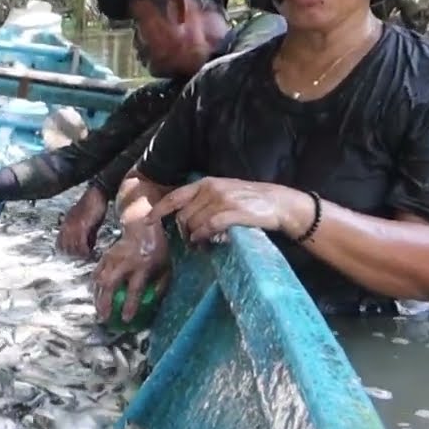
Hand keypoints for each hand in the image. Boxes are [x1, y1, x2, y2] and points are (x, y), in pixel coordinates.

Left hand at [57, 186, 107, 258]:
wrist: (97, 194)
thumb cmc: (93, 207)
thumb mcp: (86, 223)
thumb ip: (85, 235)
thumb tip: (87, 248)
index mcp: (65, 225)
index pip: (59, 244)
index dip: (66, 252)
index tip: (75, 257)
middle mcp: (66, 226)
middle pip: (63, 247)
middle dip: (72, 255)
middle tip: (82, 258)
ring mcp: (73, 226)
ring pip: (70, 247)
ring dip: (79, 254)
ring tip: (87, 256)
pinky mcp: (82, 225)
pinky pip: (80, 242)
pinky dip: (85, 250)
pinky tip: (90, 252)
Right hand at [92, 224, 169, 322]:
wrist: (141, 227)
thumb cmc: (157, 250)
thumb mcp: (165, 268)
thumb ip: (159, 285)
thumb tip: (152, 303)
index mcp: (142, 266)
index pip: (134, 289)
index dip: (129, 306)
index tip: (126, 319)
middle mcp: (125, 262)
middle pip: (110, 284)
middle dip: (105, 303)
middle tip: (104, 318)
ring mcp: (113, 258)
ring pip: (100, 279)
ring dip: (97, 296)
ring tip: (98, 310)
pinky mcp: (105, 255)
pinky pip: (96, 272)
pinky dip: (95, 285)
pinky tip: (95, 295)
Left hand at [145, 177, 311, 243]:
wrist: (281, 203)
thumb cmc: (251, 200)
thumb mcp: (225, 192)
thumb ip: (204, 200)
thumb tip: (184, 217)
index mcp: (206, 183)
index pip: (175, 196)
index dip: (159, 209)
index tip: (148, 221)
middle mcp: (211, 189)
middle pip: (183, 215)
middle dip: (183, 232)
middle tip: (190, 243)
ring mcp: (222, 200)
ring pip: (194, 223)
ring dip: (194, 238)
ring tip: (201, 245)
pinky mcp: (233, 213)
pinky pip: (208, 228)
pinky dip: (203, 237)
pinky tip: (206, 243)